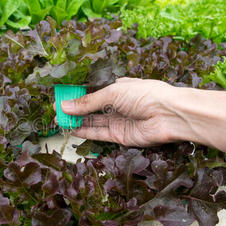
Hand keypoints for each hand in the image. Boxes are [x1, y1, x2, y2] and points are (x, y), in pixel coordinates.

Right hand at [54, 77, 182, 146]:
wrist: (169, 115)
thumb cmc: (145, 95)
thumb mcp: (113, 93)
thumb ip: (88, 102)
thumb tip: (66, 106)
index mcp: (118, 88)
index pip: (93, 92)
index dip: (77, 96)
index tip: (61, 98)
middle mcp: (118, 105)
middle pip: (91, 108)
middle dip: (74, 110)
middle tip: (56, 112)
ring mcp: (119, 120)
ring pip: (93, 121)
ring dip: (77, 121)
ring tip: (59, 121)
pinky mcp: (120, 136)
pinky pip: (99, 134)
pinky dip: (85, 132)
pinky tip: (72, 129)